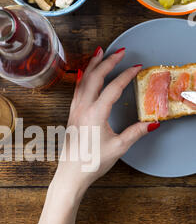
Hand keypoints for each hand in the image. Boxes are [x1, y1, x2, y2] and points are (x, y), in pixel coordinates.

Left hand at [53, 47, 159, 197]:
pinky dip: (82, 78)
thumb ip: (136, 132)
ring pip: (83, 81)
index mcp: (96, 114)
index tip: (136, 67)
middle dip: (108, 61)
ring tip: (99, 52)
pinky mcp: (71, 115)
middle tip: (120, 51)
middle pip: (95, 77)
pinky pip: (76, 90)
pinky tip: (83, 74)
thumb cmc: (92, 162)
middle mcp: (83, 108)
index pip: (113, 87)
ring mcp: (75, 111)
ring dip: (92, 65)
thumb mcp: (119, 147)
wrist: (71, 173)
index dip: (126, 75)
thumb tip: (152, 123)